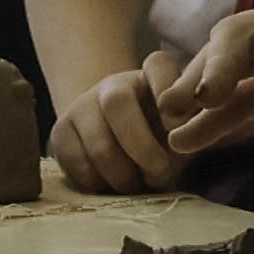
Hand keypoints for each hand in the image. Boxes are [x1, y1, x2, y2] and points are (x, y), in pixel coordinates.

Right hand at [52, 61, 194, 193]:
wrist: (117, 141)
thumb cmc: (162, 136)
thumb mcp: (185, 125)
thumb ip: (193, 127)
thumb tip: (189, 139)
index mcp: (150, 74)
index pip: (159, 66)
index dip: (168, 92)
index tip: (176, 126)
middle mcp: (113, 83)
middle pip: (117, 102)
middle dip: (140, 146)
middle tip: (158, 174)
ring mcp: (82, 105)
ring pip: (98, 144)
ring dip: (122, 175)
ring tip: (137, 187)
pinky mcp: (61, 132)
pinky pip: (77, 163)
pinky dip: (99, 183)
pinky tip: (113, 186)